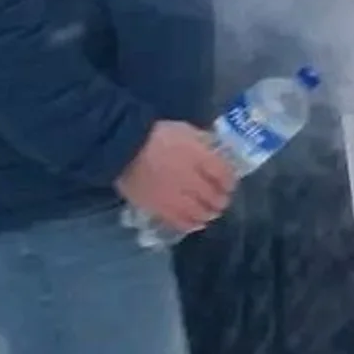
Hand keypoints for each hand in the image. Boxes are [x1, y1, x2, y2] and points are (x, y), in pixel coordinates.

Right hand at [116, 121, 235, 233]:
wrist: (123, 148)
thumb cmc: (155, 134)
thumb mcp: (185, 130)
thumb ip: (202, 142)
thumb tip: (214, 151)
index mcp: (199, 156)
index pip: (223, 174)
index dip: (230, 181)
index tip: (230, 183)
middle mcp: (191, 179)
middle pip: (214, 196)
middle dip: (221, 200)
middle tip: (222, 200)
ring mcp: (175, 196)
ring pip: (200, 212)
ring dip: (209, 213)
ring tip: (210, 212)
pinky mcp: (159, 209)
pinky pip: (180, 222)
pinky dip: (191, 223)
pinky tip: (195, 222)